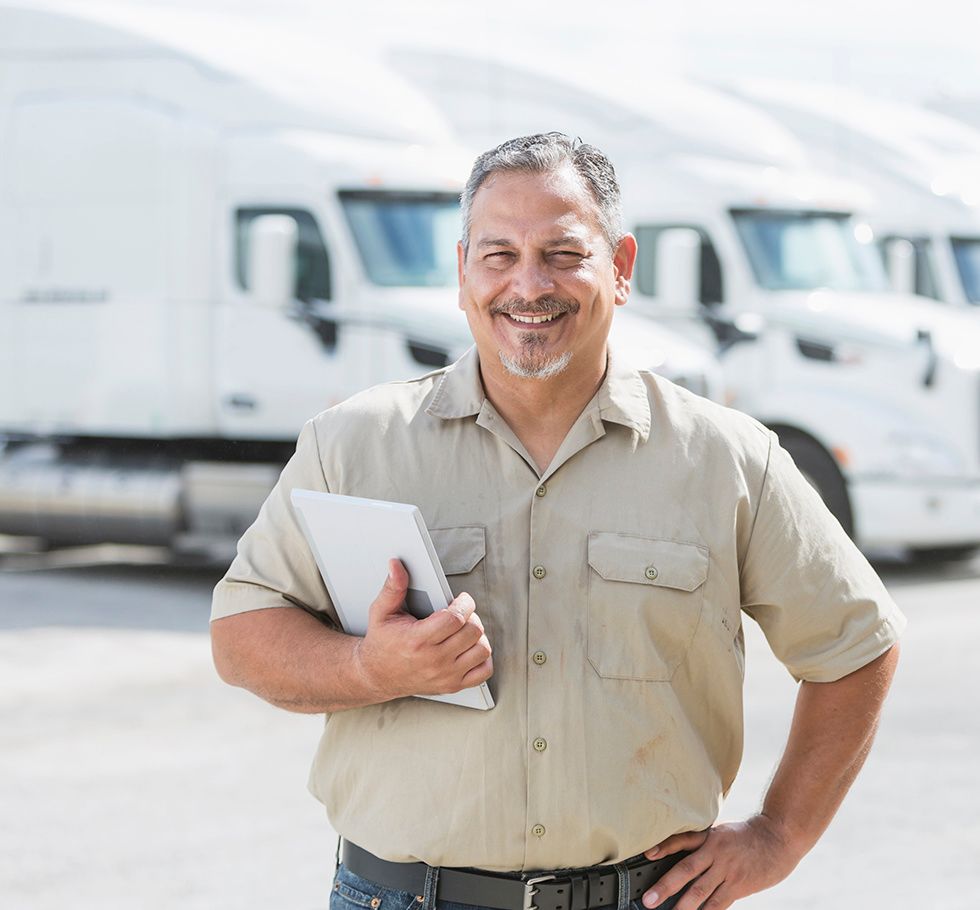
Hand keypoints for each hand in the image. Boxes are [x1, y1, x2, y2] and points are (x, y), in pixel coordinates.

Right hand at [355, 559, 492, 700]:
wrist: (376, 676)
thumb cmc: (382, 642)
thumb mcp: (381, 612)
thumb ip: (392, 587)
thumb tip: (396, 565)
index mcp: (418, 640)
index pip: (455, 618)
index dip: (464, 603)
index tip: (461, 599)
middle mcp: (434, 660)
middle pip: (472, 631)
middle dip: (471, 616)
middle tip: (461, 612)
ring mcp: (445, 675)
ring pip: (482, 650)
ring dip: (478, 636)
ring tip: (464, 629)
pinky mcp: (452, 685)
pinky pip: (483, 671)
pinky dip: (482, 657)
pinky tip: (469, 648)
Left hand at [641, 816, 803, 909]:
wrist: (778, 837)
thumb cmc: (748, 836)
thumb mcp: (722, 832)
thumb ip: (704, 845)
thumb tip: (685, 862)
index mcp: (708, 836)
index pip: (681, 840)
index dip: (663, 846)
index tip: (646, 854)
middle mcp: (715, 852)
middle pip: (685, 869)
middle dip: (665, 886)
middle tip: (648, 899)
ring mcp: (727, 869)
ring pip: (700, 890)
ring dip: (682, 905)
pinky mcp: (739, 885)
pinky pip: (719, 903)